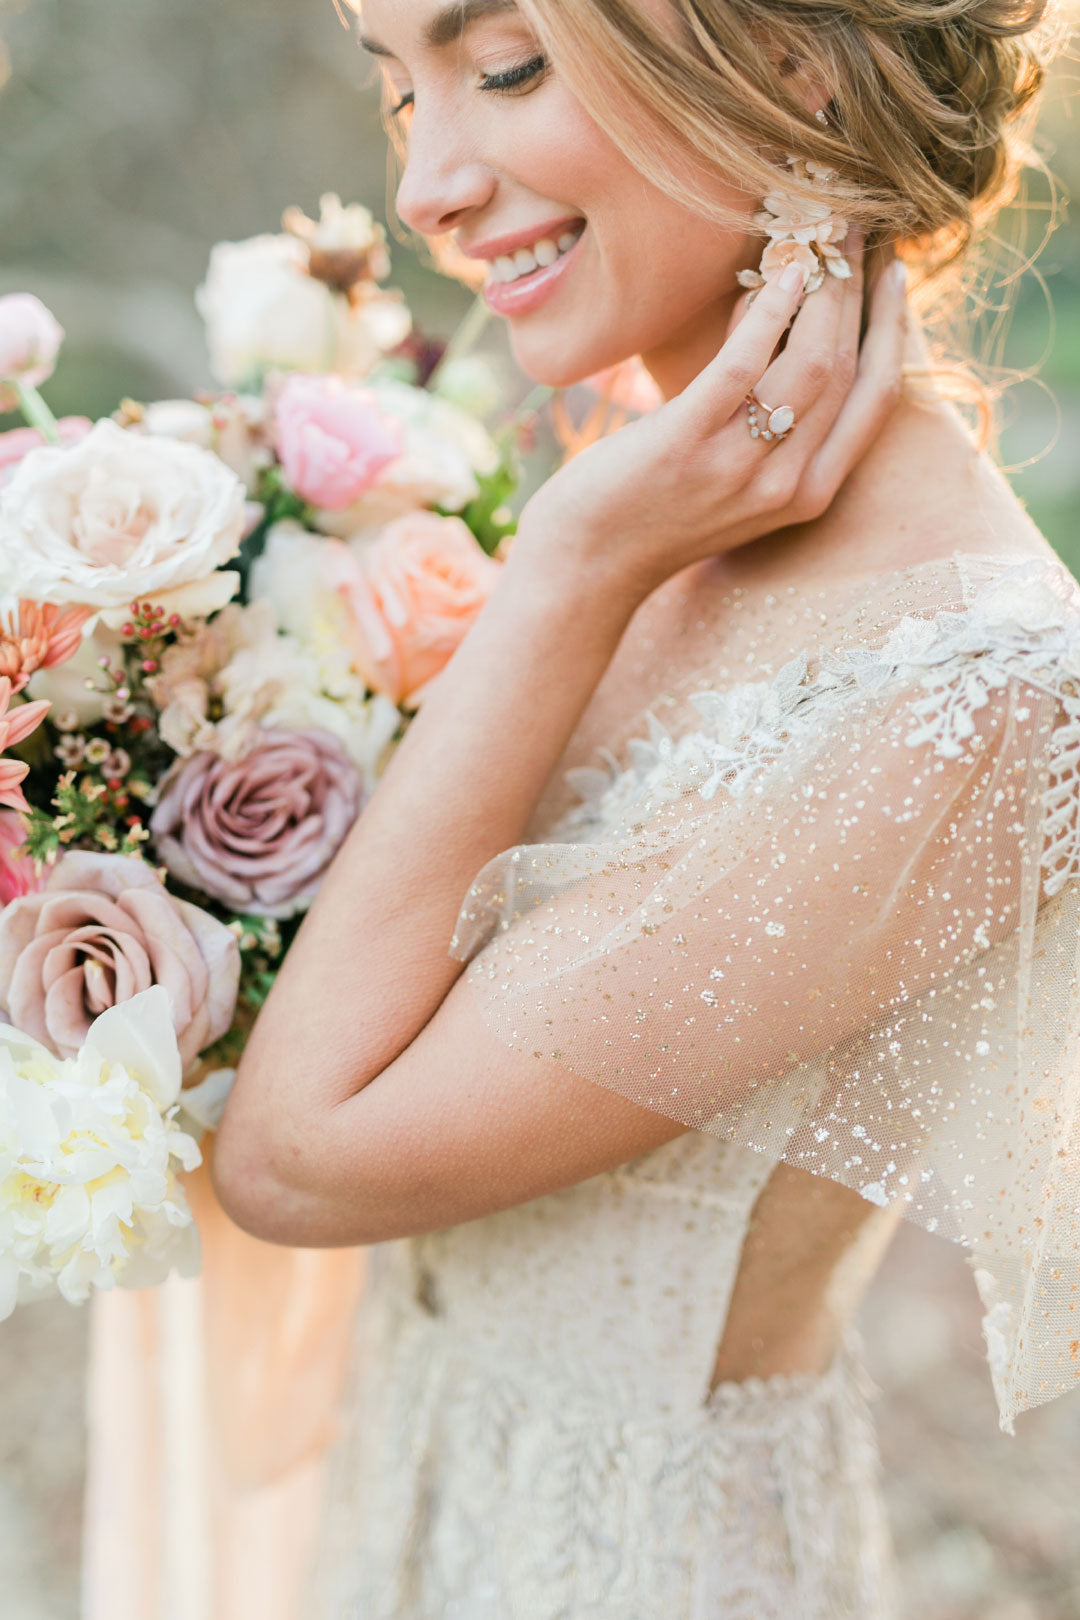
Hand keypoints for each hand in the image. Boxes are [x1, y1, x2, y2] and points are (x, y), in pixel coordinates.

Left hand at [514, 233, 909, 603]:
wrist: (590, 565)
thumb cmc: (654, 510)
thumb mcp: (731, 471)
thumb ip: (766, 413)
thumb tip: (779, 310)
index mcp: (810, 494)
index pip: (877, 400)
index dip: (894, 330)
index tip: (895, 273)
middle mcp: (788, 486)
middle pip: (849, 369)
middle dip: (858, 289)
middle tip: (854, 228)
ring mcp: (740, 468)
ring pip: (811, 363)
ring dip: (821, 289)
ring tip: (814, 233)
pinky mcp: (687, 445)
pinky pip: (743, 368)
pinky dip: (766, 314)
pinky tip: (775, 273)